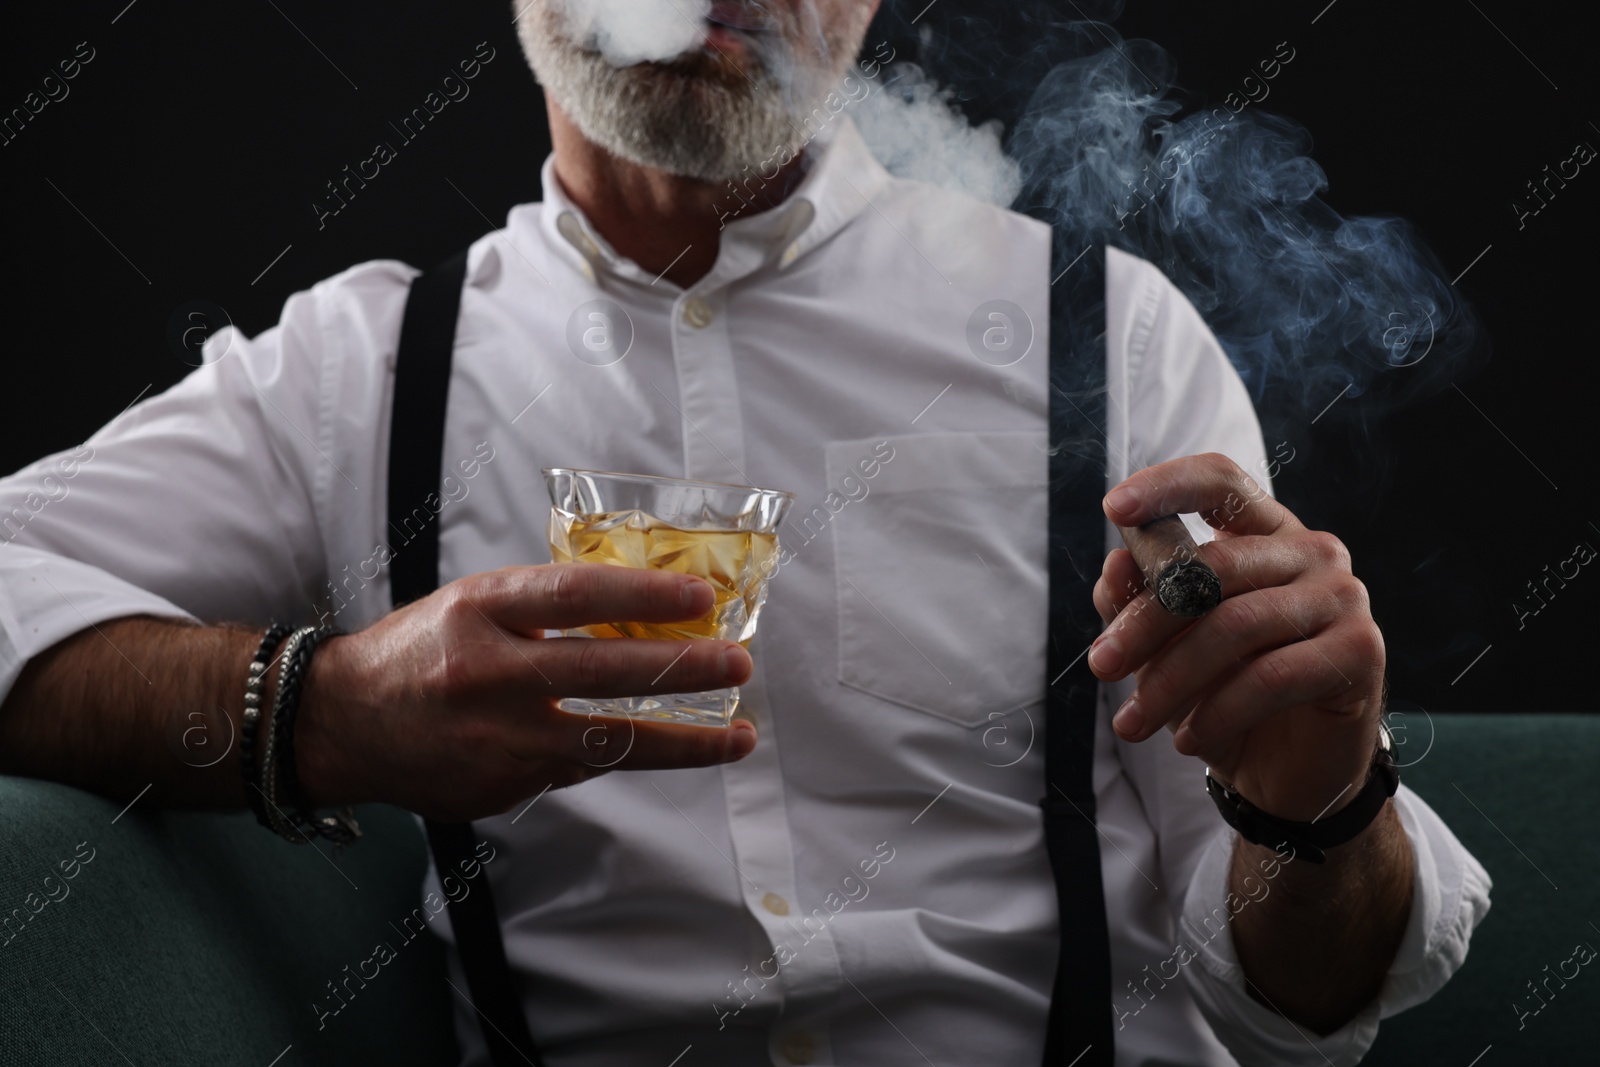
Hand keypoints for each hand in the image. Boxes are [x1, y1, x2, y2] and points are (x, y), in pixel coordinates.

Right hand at [295, 563, 755, 820]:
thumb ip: (542, 607)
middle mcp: (490, 672)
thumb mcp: (472, 604)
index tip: (700, 598)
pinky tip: (670, 751)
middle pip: (603, 669)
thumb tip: (638, 610)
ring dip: (684, 740)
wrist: (343, 724)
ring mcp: (499, 736)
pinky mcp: (504, 783)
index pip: (575, 594)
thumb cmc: (420, 652)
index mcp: (481, 610)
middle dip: (683, 669)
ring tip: (738, 736)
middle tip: (738, 663)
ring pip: (608, 739)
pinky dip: (626, 756)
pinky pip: (581, 768)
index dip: (643, 594)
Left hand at [1088, 453, 1384, 822]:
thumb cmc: (1222, 693)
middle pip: (1213, 567)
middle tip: (1101, 666)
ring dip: (1170, 681)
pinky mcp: (1360, 651)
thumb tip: (1114, 564)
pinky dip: (1217, 713)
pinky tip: (1188, 741)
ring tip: (1132, 723)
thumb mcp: (1165, 648)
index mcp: (1264, 533)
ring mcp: (1343, 596)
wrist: (1288, 771)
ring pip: (1236, 626)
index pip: (1221, 482)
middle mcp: (1312, 552)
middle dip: (1146, 621)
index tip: (1114, 508)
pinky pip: (1270, 677)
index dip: (1167, 486)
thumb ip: (1139, 602)